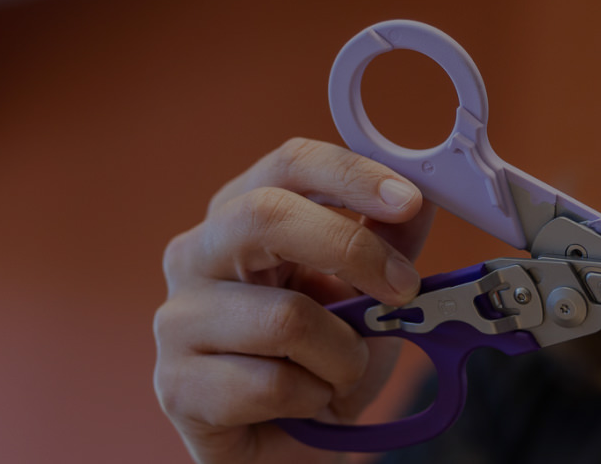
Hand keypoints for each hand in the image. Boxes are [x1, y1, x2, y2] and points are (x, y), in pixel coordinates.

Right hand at [155, 138, 435, 463]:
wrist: (285, 446)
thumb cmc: (318, 363)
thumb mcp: (367, 298)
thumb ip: (389, 247)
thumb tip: (424, 198)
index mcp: (238, 217)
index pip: (286, 165)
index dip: (350, 175)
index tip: (407, 201)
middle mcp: (194, 256)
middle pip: (265, 216)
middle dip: (352, 250)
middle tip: (402, 288)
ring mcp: (176, 320)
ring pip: (285, 318)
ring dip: (342, 355)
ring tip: (339, 375)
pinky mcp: (176, 385)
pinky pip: (273, 384)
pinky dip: (314, 398)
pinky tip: (303, 405)